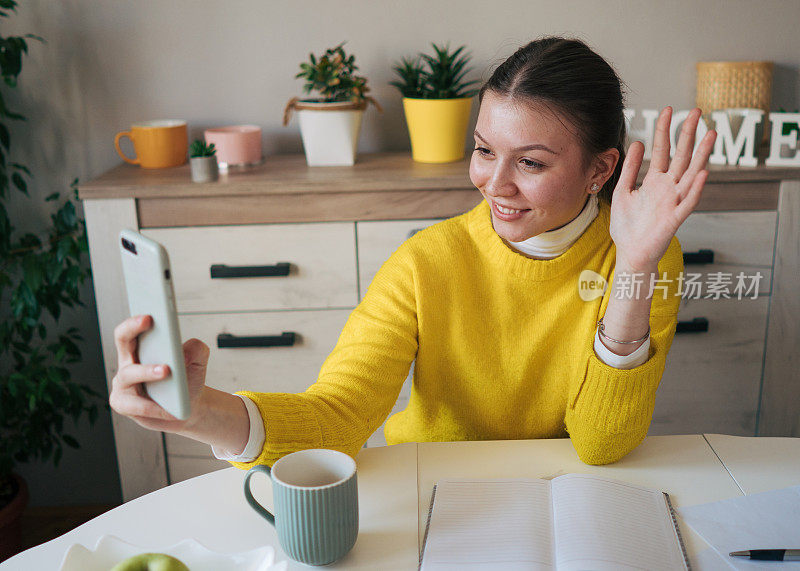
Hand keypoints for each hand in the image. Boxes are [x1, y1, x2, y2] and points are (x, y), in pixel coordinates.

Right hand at [109, 314, 209, 432]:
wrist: (187, 408)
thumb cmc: (186, 381)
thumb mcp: (197, 363)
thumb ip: (197, 350)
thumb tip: (188, 347)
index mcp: (141, 348)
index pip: (132, 328)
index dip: (136, 320)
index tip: (149, 314)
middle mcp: (128, 362)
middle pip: (122, 340)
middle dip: (133, 328)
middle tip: (149, 321)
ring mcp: (123, 384)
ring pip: (129, 373)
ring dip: (147, 371)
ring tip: (167, 370)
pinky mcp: (124, 405)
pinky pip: (135, 404)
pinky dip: (154, 406)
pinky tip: (169, 408)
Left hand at [609, 106, 716, 270]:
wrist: (629, 252)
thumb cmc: (627, 225)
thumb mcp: (623, 191)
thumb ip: (630, 169)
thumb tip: (637, 142)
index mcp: (655, 181)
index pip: (662, 150)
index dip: (664, 130)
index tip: (668, 110)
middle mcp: (668, 188)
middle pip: (682, 156)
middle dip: (689, 134)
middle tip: (697, 111)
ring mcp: (674, 202)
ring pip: (692, 175)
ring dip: (702, 155)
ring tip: (711, 134)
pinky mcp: (675, 219)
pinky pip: (688, 203)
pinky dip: (696, 189)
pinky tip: (702, 173)